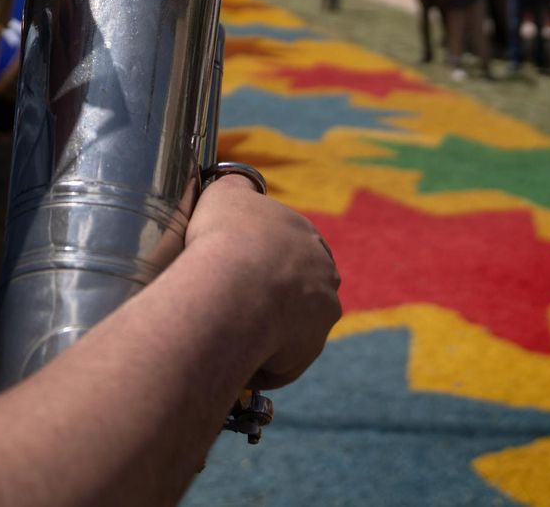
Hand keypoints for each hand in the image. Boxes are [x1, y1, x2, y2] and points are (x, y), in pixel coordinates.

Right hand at [185, 175, 341, 388]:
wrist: (233, 285)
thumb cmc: (225, 236)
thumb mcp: (226, 193)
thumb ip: (236, 187)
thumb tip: (239, 185)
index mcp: (308, 237)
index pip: (294, 250)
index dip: (267, 259)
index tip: (240, 269)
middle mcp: (324, 276)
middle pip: (300, 291)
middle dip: (273, 298)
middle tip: (234, 304)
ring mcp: (320, 316)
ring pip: (293, 329)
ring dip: (268, 333)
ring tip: (230, 334)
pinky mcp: (306, 352)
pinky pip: (280, 363)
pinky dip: (259, 363)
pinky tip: (231, 355)